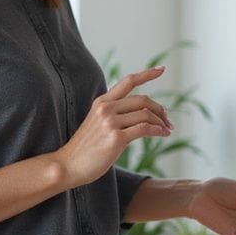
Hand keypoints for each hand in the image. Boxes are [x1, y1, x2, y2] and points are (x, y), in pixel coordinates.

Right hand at [54, 66, 172, 186]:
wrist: (68, 166)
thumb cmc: (84, 149)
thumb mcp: (96, 123)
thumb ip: (113, 115)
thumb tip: (139, 116)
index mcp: (101, 102)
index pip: (128, 81)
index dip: (147, 74)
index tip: (162, 69)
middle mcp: (106, 108)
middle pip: (142, 100)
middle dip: (159, 109)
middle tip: (168, 120)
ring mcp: (110, 122)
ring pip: (145, 114)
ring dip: (161, 122)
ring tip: (167, 130)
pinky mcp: (116, 138)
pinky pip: (144, 129)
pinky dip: (158, 130)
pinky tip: (163, 134)